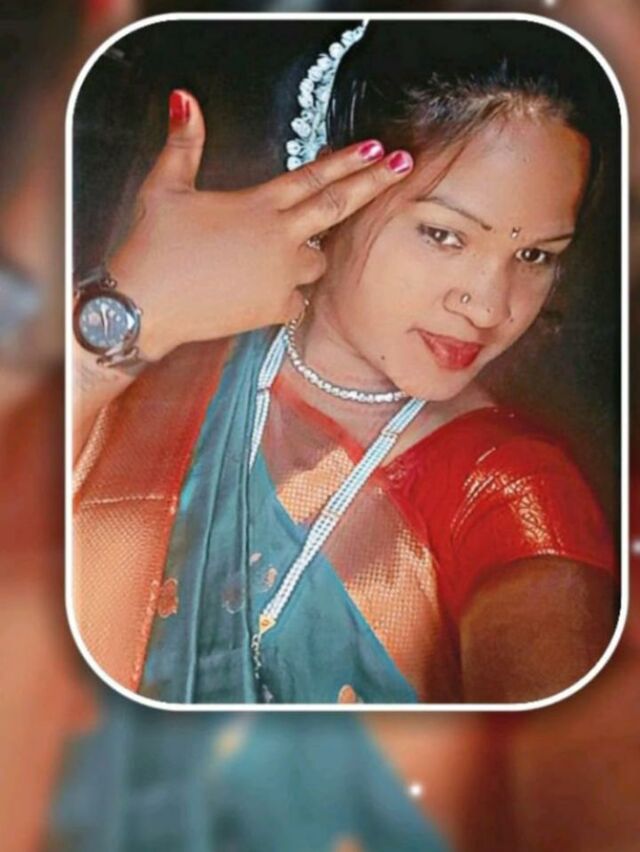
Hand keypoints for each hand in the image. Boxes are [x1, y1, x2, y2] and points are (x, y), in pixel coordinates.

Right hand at [109, 89, 413, 359]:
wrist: (146, 304)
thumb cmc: (153, 246)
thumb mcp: (164, 186)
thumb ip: (184, 144)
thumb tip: (186, 100)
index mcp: (258, 204)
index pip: (314, 177)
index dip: (349, 161)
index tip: (380, 149)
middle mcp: (279, 237)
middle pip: (337, 207)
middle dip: (373, 184)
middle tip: (403, 167)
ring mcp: (281, 275)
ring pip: (318, 261)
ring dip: (310, 253)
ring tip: (289, 251)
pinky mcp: (274, 308)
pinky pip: (297, 299)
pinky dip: (288, 293)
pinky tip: (266, 290)